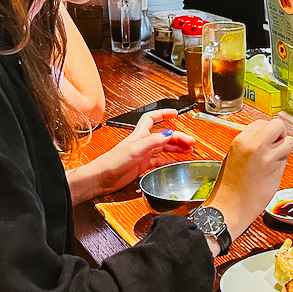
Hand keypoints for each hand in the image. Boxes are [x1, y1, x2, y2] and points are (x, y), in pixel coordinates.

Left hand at [67, 109, 194, 203]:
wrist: (101, 178)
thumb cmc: (112, 162)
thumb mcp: (135, 149)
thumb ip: (153, 140)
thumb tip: (169, 132)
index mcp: (139, 135)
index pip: (152, 118)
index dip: (164, 114)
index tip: (176, 113)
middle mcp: (142, 142)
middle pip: (164, 135)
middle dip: (178, 136)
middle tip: (191, 142)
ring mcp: (142, 154)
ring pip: (163, 147)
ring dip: (176, 148)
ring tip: (188, 151)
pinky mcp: (141, 165)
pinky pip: (159, 160)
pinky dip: (168, 160)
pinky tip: (175, 162)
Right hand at [205, 118, 290, 240]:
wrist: (229, 206)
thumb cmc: (230, 184)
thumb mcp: (235, 155)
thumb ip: (250, 143)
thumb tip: (266, 137)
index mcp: (242, 140)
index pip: (263, 122)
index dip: (268, 129)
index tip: (268, 137)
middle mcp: (256, 146)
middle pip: (278, 125)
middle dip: (280, 133)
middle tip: (276, 143)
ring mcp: (268, 158)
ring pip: (288, 141)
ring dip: (285, 148)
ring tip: (274, 158)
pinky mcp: (277, 171)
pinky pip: (286, 159)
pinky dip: (283, 162)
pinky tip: (271, 171)